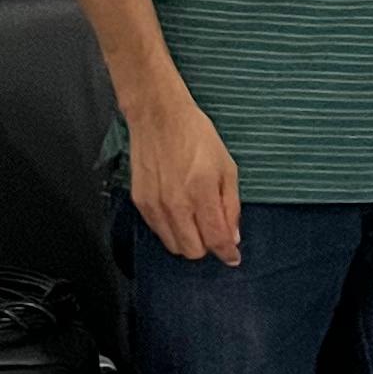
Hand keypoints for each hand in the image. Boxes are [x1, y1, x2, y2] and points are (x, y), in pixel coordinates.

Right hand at [127, 89, 242, 266]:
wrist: (159, 117)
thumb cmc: (197, 137)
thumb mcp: (227, 168)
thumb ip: (231, 206)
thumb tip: (233, 236)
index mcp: (201, 193)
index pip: (216, 240)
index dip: (227, 253)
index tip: (233, 256)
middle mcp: (176, 204)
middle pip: (193, 251)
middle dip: (207, 246)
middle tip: (213, 232)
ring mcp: (155, 205)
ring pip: (174, 246)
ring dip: (189, 241)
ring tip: (196, 221)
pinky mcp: (140, 202)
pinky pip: (158, 231)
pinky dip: (171, 230)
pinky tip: (179, 213)